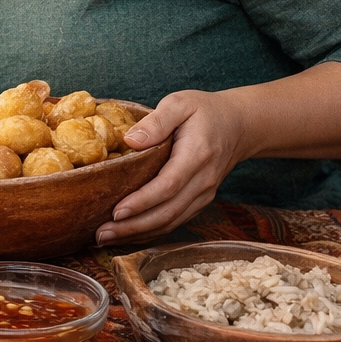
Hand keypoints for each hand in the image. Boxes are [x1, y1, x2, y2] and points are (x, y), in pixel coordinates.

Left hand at [95, 89, 244, 244]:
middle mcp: (203, 181)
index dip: (142, 201)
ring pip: (171, 221)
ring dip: (139, 233)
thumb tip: (131, 140)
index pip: (168, 185)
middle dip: (133, 226)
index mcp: (196, 155)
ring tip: (106, 238)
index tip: (115, 212)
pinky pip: (175, 220)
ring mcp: (204, 194)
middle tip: (101, 234)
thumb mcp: (180, 103)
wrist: (238, 125)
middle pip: (167, 212)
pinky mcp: (199, 200)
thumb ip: (157, 120)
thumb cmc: (204, 111)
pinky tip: (127, 234)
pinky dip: (151, 231)